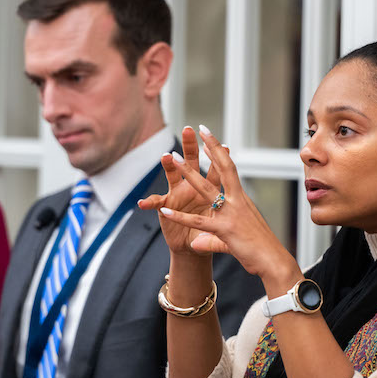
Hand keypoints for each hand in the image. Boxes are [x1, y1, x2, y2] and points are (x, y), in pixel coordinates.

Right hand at [138, 126, 227, 256]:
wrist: (194, 247)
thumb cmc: (210, 234)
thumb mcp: (222, 229)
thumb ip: (225, 217)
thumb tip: (234, 206)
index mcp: (211, 192)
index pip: (218, 172)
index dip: (220, 159)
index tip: (225, 145)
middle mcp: (193, 188)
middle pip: (193, 163)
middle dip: (190, 146)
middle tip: (189, 130)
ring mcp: (178, 196)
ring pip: (173, 176)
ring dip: (170, 165)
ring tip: (167, 157)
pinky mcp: (166, 208)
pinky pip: (157, 204)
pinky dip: (150, 203)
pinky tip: (142, 203)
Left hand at [148, 126, 301, 288]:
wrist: (273, 261)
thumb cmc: (261, 249)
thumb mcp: (236, 238)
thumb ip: (212, 238)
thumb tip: (197, 242)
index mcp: (242, 199)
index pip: (230, 170)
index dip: (220, 153)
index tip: (211, 137)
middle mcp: (237, 201)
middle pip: (223, 168)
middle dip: (210, 148)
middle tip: (199, 130)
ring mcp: (230, 214)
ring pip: (206, 189)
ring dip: (188, 173)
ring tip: (173, 158)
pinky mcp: (224, 230)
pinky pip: (198, 222)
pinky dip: (179, 217)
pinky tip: (163, 210)